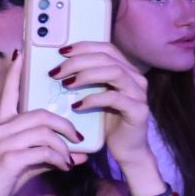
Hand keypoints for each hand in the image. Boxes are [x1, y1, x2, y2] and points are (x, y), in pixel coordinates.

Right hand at [0, 52, 82, 195]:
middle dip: (65, 125)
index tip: (21, 52)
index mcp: (1, 125)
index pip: (8, 92)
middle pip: (41, 114)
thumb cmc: (1, 182)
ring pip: (45, 131)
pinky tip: (65, 167)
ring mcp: (3, 143)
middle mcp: (1, 129)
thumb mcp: (27, 164)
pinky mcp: (9, 158)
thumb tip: (80, 154)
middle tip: (77, 138)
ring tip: (70, 158)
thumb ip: (50, 155)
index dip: (15, 72)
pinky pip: (44, 150)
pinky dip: (60, 158)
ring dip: (64, 146)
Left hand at [52, 40, 153, 172]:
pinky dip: (93, 99)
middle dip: (77, 62)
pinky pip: (115, 98)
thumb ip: (83, 79)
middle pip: (106, 58)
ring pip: (113, 73)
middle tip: (56, 72)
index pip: (106, 48)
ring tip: (65, 84)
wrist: (126, 148)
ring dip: (86, 75)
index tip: (60, 52)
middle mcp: (135, 78)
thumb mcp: (92, 95)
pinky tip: (77, 106)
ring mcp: (139, 93)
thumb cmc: (105, 120)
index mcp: (125, 70)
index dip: (83, 46)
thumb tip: (55, 67)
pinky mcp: (138, 110)